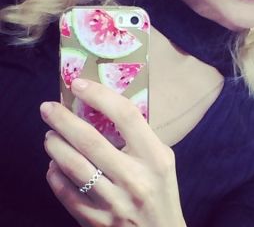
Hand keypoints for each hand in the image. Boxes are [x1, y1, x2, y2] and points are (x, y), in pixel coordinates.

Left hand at [40, 78, 185, 226]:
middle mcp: (135, 178)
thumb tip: (106, 112)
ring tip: (50, 135)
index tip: (79, 85)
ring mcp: (115, 202)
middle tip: (47, 108)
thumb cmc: (162, 191)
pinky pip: (67, 194)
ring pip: (74, 167)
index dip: (100, 96)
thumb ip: (141, 138)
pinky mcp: (98, 221)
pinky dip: (56, 176)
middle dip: (64, 120)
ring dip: (56, 146)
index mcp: (155, 157)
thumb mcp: (162, 159)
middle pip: (91, 140)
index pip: (126, 116)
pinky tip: (54, 165)